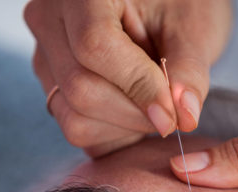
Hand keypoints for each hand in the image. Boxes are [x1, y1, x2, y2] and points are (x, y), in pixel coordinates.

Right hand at [24, 0, 231, 155]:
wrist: (160, 13)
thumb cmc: (178, 9)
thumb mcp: (192, 31)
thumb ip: (187, 73)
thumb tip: (184, 118)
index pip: (94, 45)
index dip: (138, 86)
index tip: (172, 114)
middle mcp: (50, 21)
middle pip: (81, 89)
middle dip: (135, 114)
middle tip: (172, 113)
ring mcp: (45, 59)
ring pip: (75, 118)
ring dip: (125, 127)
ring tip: (153, 104)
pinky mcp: (53, 90)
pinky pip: (78, 130)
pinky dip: (114, 134)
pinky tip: (136, 111)